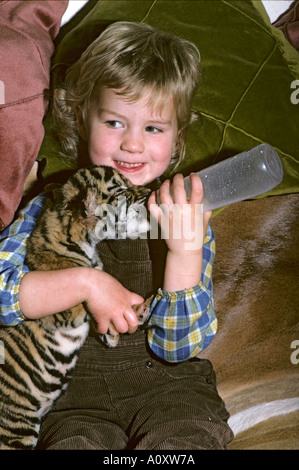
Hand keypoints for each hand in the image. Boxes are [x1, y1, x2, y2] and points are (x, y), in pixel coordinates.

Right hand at [83, 269, 143, 333]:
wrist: (89, 282)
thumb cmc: (100, 279)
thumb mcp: (115, 284)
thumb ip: (119, 292)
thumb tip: (117, 295)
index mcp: (127, 296)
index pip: (140, 302)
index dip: (138, 307)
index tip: (133, 310)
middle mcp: (123, 306)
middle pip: (134, 322)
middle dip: (131, 327)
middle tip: (127, 327)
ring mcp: (113, 313)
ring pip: (122, 329)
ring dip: (117, 330)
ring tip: (113, 327)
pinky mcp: (102, 318)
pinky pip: (104, 330)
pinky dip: (100, 329)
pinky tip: (98, 325)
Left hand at [148, 173, 211, 291]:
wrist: (184, 252)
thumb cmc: (195, 238)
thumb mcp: (204, 224)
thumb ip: (204, 212)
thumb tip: (206, 203)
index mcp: (194, 211)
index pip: (197, 190)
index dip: (195, 179)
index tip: (193, 175)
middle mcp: (181, 211)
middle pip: (178, 188)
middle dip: (178, 179)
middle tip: (178, 176)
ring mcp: (169, 215)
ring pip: (163, 194)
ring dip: (165, 185)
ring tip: (167, 182)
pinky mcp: (160, 220)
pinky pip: (152, 206)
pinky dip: (152, 198)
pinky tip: (155, 193)